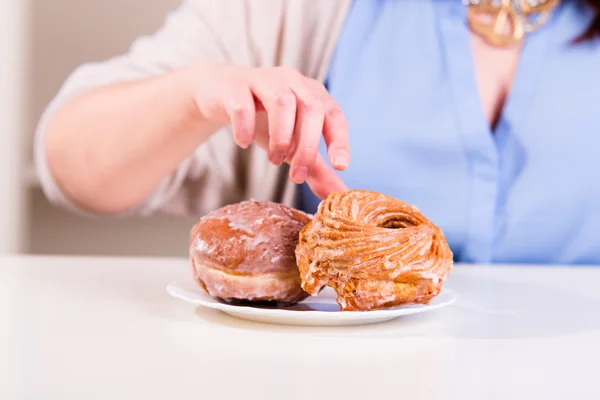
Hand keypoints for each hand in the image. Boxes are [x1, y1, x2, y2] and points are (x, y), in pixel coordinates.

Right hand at [193, 63, 349, 198]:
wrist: (219, 93)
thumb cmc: (263, 119)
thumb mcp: (292, 143)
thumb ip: (315, 168)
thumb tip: (339, 195)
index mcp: (311, 92)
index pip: (333, 113)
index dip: (339, 139)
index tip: (340, 166)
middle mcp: (292, 80)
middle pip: (310, 108)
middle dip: (307, 147)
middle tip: (297, 176)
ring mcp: (263, 79)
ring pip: (282, 103)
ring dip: (281, 138)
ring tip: (274, 159)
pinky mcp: (235, 85)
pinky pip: (244, 106)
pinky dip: (246, 129)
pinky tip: (244, 143)